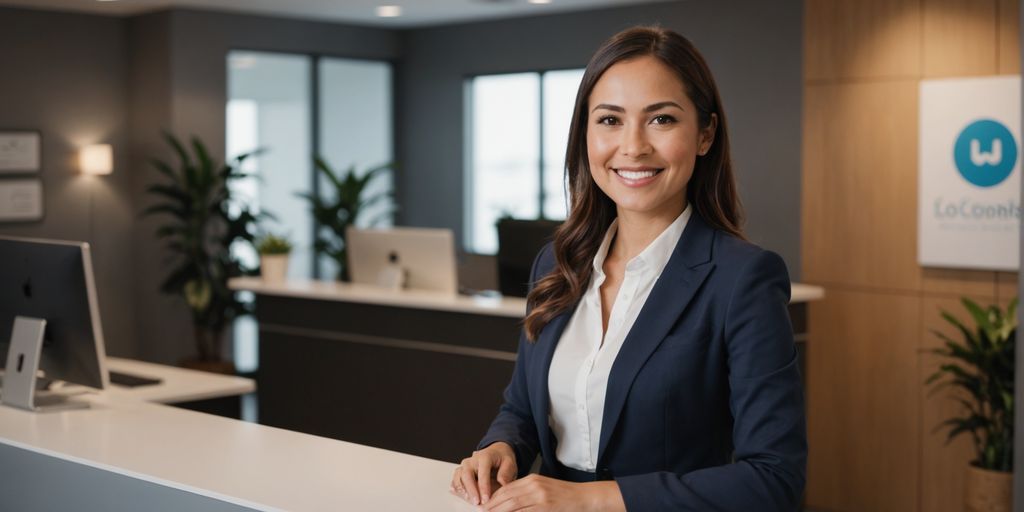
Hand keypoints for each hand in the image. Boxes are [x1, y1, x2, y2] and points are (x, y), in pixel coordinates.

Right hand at [450, 442, 517, 505]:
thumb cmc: (502, 459)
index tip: (486, 498)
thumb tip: (502, 483)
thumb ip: (506, 472)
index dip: (484, 486)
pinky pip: (455, 480)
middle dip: (471, 490)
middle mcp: (472, 460)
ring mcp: (465, 466)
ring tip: (470, 500)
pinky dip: (457, 488)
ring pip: (459, 477)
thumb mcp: (509, 462)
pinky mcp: (461, 472)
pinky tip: (463, 495)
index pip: (482, 472)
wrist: (496, 453)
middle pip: (467, 474)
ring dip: (463, 490)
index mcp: (484, 456)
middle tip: (477, 502)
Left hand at [482, 474, 624, 511]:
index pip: (506, 488)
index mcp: (532, 479)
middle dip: (492, 506)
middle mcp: (534, 486)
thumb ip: (527, 493)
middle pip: (506, 496)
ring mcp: (540, 497)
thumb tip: (509, 502)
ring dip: (499, 511)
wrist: (584, 497)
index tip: (484, 505)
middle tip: (482, 511)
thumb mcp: (543, 488)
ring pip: (513, 505)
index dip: (494, 498)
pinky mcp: (545, 507)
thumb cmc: (564, 495)